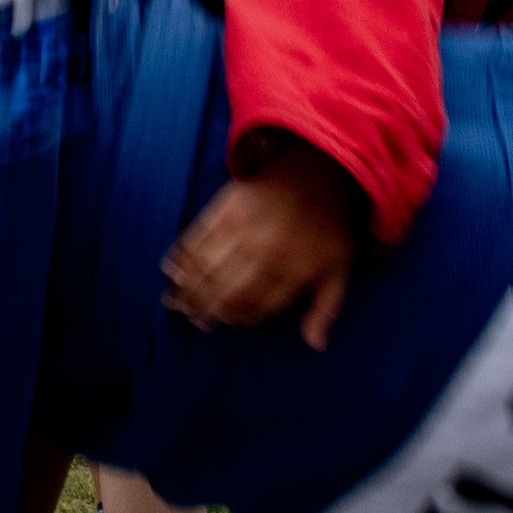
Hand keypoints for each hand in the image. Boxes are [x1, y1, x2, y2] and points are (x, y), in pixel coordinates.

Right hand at [162, 140, 362, 349]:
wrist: (317, 167)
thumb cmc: (329, 224)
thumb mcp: (340, 267)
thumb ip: (327, 308)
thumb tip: (316, 345)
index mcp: (294, 270)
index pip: (257, 308)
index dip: (240, 318)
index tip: (230, 322)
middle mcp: (266, 252)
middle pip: (227, 293)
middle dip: (207, 310)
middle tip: (196, 320)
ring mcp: (244, 229)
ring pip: (207, 270)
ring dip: (188, 290)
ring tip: (177, 303)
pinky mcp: (227, 208)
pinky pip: (197, 239)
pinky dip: (181, 257)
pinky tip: (172, 270)